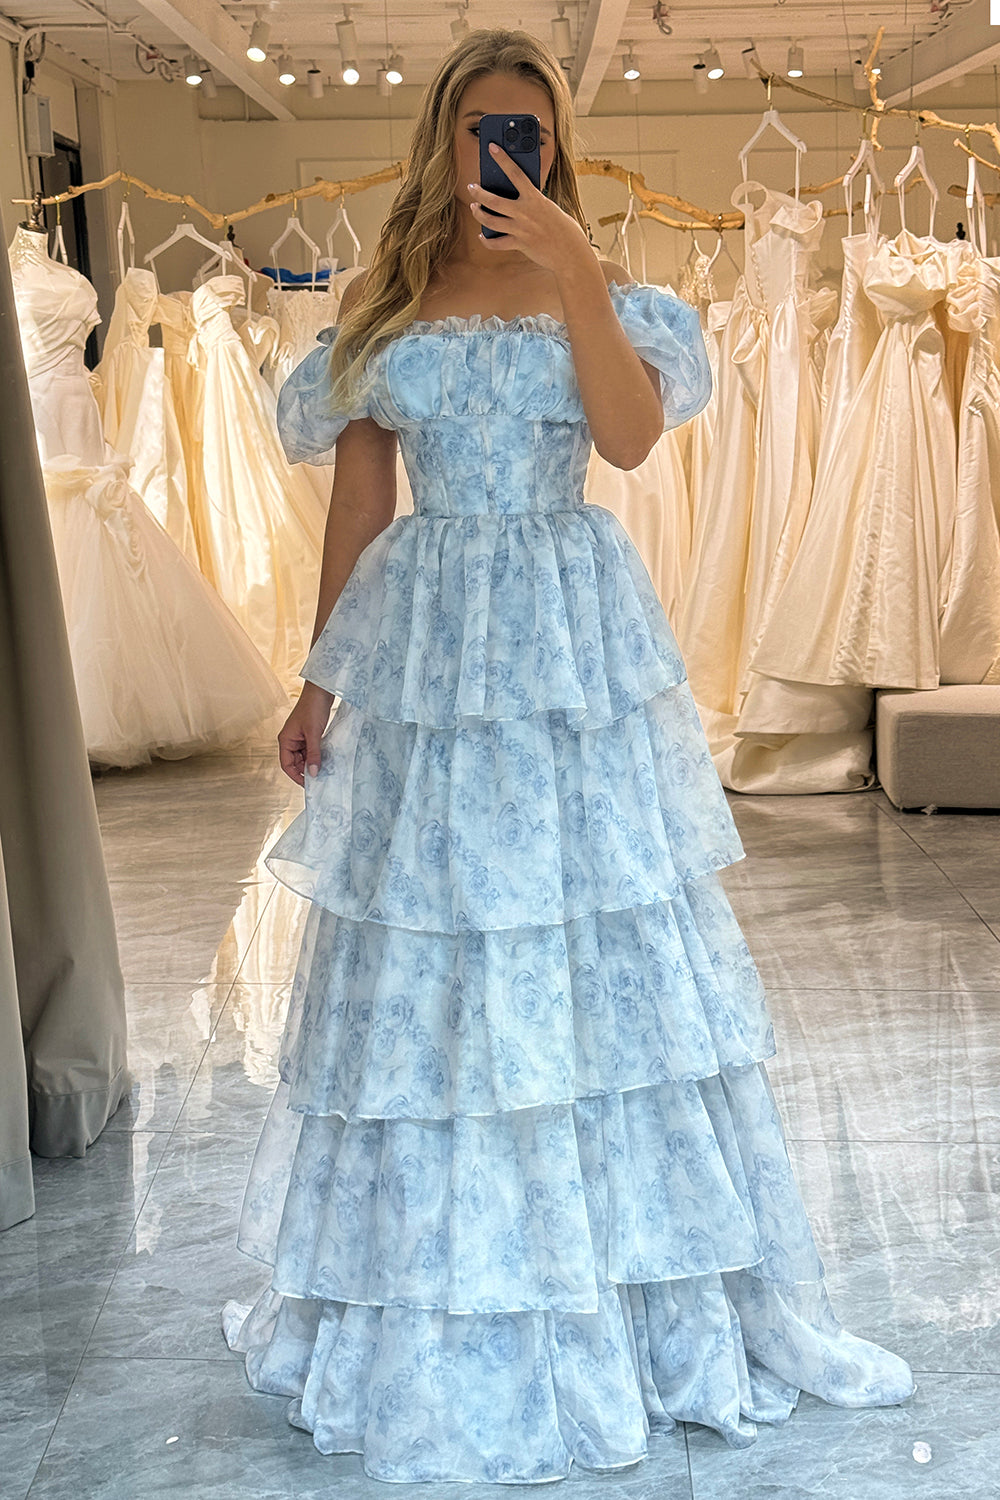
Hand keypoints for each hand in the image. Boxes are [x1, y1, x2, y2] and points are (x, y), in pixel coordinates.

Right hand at [278, 681, 334, 786]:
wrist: (321, 691)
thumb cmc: (313, 707)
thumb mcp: (314, 734)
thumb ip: (313, 754)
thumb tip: (313, 773)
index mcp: (285, 740)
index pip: (286, 765)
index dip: (295, 776)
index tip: (308, 784)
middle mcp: (290, 740)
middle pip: (295, 762)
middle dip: (305, 770)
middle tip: (319, 778)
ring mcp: (300, 738)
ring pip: (304, 757)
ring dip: (312, 763)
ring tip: (324, 770)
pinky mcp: (309, 735)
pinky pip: (311, 750)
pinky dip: (317, 756)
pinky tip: (325, 759)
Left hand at [467, 144, 591, 273]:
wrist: (570, 253)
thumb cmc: (563, 228)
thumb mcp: (549, 208)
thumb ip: (533, 201)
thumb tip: (516, 198)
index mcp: (535, 198)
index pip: (516, 173)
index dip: (503, 158)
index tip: (492, 147)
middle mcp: (525, 212)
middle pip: (494, 200)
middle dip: (479, 193)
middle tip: (472, 187)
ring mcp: (521, 229)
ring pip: (490, 220)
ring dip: (478, 213)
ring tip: (474, 207)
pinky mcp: (519, 244)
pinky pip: (496, 243)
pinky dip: (487, 240)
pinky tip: (482, 236)